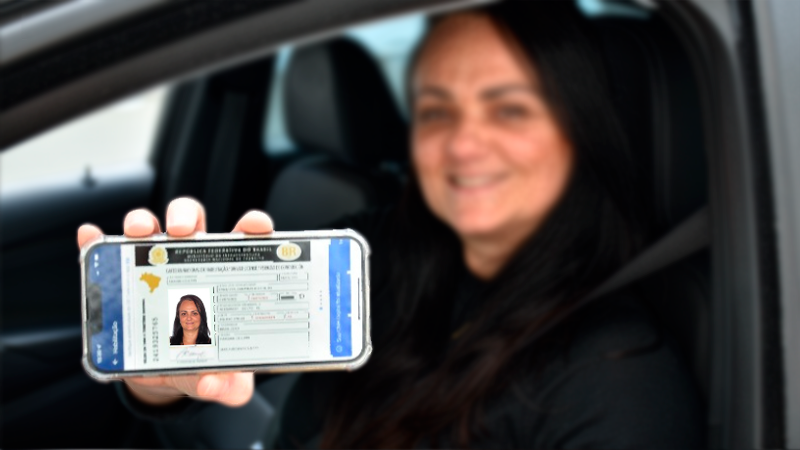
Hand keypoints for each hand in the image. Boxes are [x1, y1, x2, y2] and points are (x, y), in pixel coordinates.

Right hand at [77, 197, 273, 406]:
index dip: (252, 225)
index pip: (244, 240)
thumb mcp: (222, 377)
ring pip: (151, 228)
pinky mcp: (124, 276)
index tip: (254, 226)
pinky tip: (90, 236)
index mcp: (225, 275)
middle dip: (185, 216)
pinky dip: (97, 240)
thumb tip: (215, 384)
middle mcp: (191, 261)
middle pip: (191, 221)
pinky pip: (108, 250)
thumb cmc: (203, 363)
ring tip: (139, 233)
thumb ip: (229, 385)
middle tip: (181, 232)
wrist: (167, 374)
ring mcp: (155, 265)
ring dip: (143, 222)